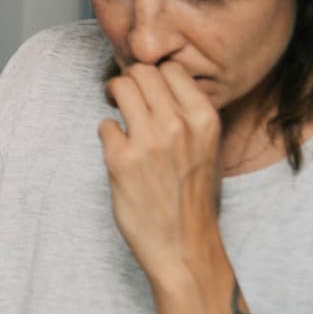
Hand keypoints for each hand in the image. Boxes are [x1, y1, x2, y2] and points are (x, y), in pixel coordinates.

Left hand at [101, 62, 225, 285]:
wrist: (184, 245)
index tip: (146, 88)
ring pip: (119, 87)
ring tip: (118, 114)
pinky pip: (104, 124)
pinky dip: (108, 134)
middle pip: (141, 72)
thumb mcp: (208, 148)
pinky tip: (119, 151)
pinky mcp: (121, 159)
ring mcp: (148, 141)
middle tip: (124, 98)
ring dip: (114, 97)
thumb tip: (160, 84)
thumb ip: (188, 115)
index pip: (171, 68)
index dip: (153, 74)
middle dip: (129, 80)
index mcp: (205, 119)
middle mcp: (178, 124)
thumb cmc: (193, 196)